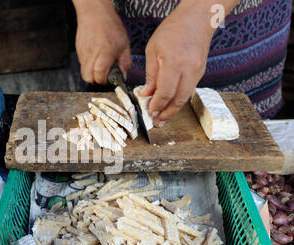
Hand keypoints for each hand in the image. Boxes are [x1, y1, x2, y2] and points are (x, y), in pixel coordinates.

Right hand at [73, 0, 131, 84]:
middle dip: (96, 79)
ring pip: (84, 72)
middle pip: (88, 78)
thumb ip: (125, 62)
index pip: (100, 76)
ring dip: (92, 73)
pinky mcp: (79, 51)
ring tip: (100, 64)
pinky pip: (82, 64)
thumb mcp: (124, 44)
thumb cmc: (110, 25)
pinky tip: (95, 57)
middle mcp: (92, 54)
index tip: (110, 78)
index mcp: (105, 53)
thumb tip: (124, 75)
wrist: (94, 13)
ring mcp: (83, 53)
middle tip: (104, 74)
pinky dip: (88, 65)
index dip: (105, 80)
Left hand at [139, 1, 217, 127]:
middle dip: (166, 113)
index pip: (165, 92)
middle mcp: (188, 69)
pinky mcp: (201, 72)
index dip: (156, 105)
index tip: (149, 111)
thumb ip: (151, 75)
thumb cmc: (173, 30)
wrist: (197, 19)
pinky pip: (189, 90)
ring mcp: (197, 71)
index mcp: (174, 62)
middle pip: (178, 100)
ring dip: (173, 109)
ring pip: (185, 97)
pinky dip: (179, 98)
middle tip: (157, 122)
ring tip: (163, 117)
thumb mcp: (153, 50)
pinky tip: (170, 102)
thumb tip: (146, 94)